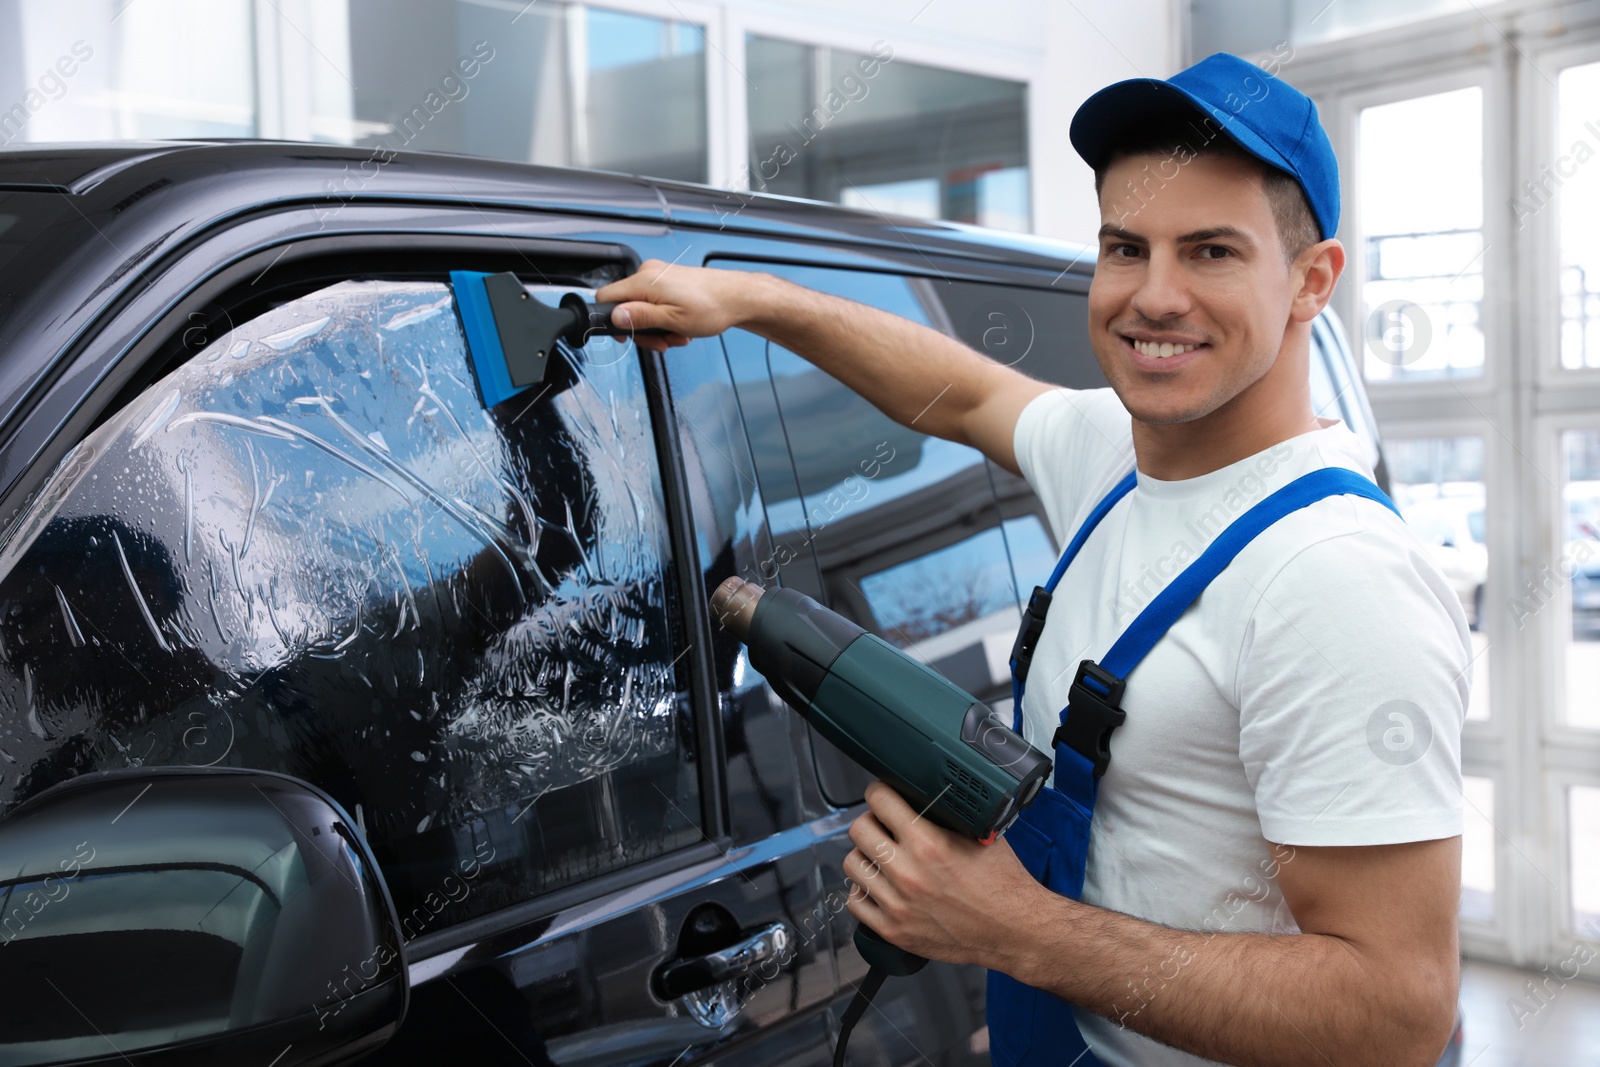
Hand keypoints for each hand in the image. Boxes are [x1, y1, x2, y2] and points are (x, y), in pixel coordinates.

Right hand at [594, 260, 763, 351]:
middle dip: (643, 330)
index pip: (606, 297)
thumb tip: (616, 317)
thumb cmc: (711, 306)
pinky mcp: (668, 281)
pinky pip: (655, 304)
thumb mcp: (672, 319)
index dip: (611, 321)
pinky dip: (665, 320)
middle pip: (625, 307)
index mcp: (645, 281)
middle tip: (661, 342)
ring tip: (678, 335)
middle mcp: (648, 273)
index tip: (626, 336)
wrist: (736, 297)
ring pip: (642, 309)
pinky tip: (680, 328)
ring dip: (657, 329)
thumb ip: (640, 317)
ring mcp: (659, 276)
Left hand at [843, 780, 1046, 968]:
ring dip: (865, 856)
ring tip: (881, 858)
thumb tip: (918, 798)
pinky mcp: (894, 930)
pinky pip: (855, 903)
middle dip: (870, 822)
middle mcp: (907, 872)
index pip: (879, 800)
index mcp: (928, 843)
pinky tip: (880, 887)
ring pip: (852, 864)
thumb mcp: (978, 834)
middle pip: (859, 830)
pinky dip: (863, 892)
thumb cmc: (1002, 884)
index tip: (882, 796)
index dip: (879, 792)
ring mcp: (897, 903)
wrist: (1014, 929)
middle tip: (882, 826)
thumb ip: (943, 815)